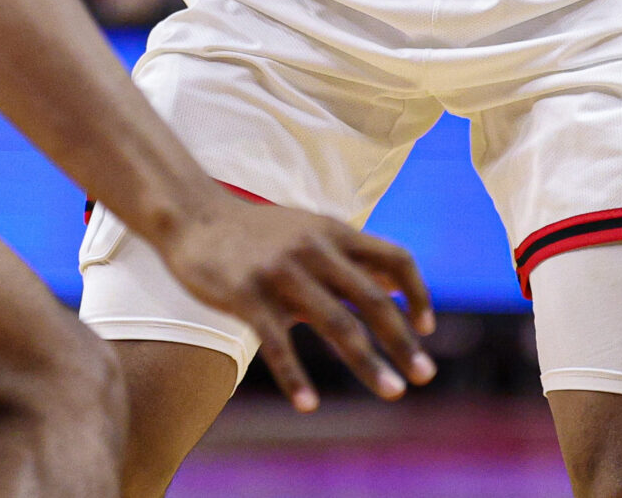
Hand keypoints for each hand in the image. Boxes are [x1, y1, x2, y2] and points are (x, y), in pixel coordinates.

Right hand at [151, 198, 435, 411]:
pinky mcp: (247, 295)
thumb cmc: (257, 232)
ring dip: (369, 363)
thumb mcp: (310, 230)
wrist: (193, 217)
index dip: (417, 293)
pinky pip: (278, 344)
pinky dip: (296, 377)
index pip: (395, 258)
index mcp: (333, 232)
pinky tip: (309, 405)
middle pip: (372, 299)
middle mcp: (313, 249)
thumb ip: (351, 256)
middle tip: (424, 376)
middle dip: (403, 341)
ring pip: (336, 324)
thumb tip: (398, 283)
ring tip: (392, 393)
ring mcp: (281, 272)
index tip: (428, 328)